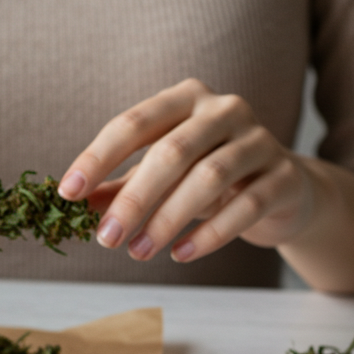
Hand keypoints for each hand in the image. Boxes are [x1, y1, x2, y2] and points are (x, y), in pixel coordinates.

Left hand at [58, 79, 317, 262]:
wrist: (281, 190)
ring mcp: (260, 140)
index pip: (134, 122)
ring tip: (138, 252)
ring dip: (168, 219)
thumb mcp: (159, 178)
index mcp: (185, 99)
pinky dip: (210, 234)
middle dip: (134, 199)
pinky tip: (181, 254)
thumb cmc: (207, 179)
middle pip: (172, 151)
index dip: (98, 157)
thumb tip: (73, 207)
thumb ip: (119, 187)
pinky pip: (246, 206)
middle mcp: (224, 110)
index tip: (68, 193)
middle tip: (106, 239)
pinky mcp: (285, 177)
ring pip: (211, 177)